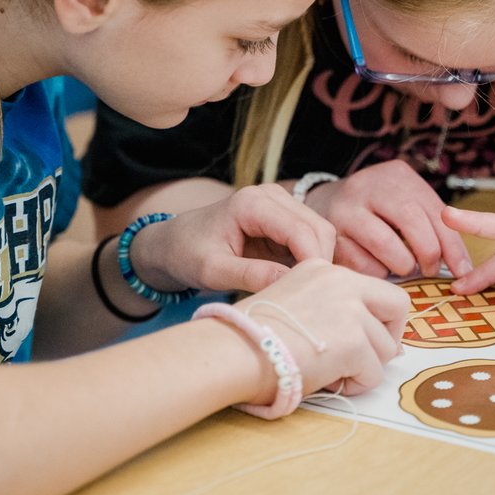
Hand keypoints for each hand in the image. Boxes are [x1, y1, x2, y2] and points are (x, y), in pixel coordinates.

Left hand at [132, 184, 336, 292]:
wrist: (174, 243)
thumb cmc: (187, 254)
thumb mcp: (213, 270)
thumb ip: (250, 275)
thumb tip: (292, 284)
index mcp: (252, 203)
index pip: (301, 231)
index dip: (313, 262)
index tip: (314, 294)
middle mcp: (272, 196)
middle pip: (319, 229)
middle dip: (321, 264)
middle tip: (311, 298)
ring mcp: (281, 205)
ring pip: (320, 234)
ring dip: (318, 263)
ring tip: (304, 292)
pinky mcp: (284, 220)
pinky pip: (311, 240)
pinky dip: (311, 262)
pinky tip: (300, 284)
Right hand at [239, 259, 409, 396]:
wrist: (231, 352)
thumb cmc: (252, 338)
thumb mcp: (295, 307)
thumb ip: (334, 313)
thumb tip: (387, 345)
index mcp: (323, 269)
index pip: (375, 289)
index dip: (377, 319)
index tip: (362, 339)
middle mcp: (341, 281)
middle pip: (397, 306)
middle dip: (388, 337)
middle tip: (364, 358)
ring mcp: (349, 309)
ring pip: (386, 348)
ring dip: (364, 367)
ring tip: (331, 374)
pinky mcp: (352, 341)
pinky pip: (374, 373)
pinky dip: (355, 385)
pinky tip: (328, 382)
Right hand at [303, 160, 471, 278]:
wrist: (323, 203)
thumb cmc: (377, 210)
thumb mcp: (405, 203)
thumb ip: (431, 225)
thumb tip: (461, 265)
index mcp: (397, 175)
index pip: (435, 210)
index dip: (453, 245)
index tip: (462, 270)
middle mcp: (369, 185)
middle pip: (411, 220)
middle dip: (428, 253)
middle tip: (428, 269)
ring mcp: (346, 208)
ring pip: (384, 243)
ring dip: (401, 264)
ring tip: (402, 267)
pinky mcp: (329, 234)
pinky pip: (361, 263)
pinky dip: (377, 272)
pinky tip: (378, 266)